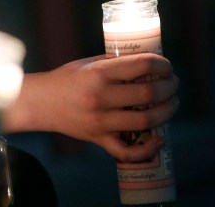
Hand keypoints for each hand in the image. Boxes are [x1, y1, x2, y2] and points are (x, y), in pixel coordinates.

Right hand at [18, 53, 178, 162]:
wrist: (41, 102)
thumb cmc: (67, 79)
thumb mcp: (89, 64)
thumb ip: (116, 65)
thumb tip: (148, 65)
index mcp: (99, 73)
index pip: (142, 65)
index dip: (162, 65)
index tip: (167, 66)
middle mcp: (101, 97)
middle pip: (148, 94)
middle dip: (169, 87)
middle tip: (173, 84)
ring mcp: (101, 121)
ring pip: (146, 121)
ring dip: (167, 112)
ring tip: (172, 103)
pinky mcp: (99, 139)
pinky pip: (128, 151)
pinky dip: (148, 149)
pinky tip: (159, 139)